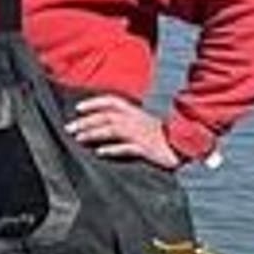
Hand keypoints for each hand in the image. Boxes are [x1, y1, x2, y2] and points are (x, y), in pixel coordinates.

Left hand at [66, 93, 182, 166]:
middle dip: (86, 121)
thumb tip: (103, 123)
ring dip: (94, 133)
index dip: (94, 103)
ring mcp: (141, 135)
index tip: (78, 108)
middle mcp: (136, 121)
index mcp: (135, 112)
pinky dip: (113, 149)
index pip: (111, 101)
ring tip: (79, 138)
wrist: (184, 145)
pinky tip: (100, 152)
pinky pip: (127, 148)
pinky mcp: (147, 150)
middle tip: (70, 128)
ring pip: (113, 130)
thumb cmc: (161, 135)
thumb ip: (126, 120)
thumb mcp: (144, 123)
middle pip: (106, 117)